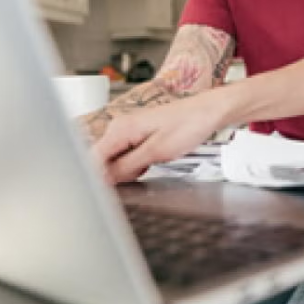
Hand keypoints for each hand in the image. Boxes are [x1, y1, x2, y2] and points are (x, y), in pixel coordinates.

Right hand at [92, 94, 225, 183]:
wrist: (210, 112)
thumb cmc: (189, 124)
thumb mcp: (156, 152)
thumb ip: (125, 167)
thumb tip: (103, 180)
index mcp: (120, 128)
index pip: (93, 159)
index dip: (98, 178)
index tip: (108, 191)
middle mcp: (121, 127)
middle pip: (103, 161)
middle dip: (117, 175)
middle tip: (141, 171)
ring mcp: (129, 131)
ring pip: (117, 161)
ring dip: (129, 170)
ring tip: (150, 163)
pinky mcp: (139, 135)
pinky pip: (129, 156)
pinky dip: (138, 164)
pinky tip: (152, 161)